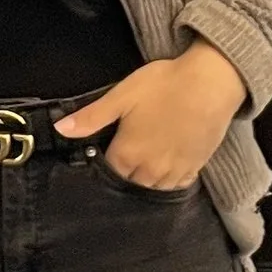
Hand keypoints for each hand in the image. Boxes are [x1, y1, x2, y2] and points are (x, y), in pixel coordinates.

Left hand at [54, 43, 247, 189]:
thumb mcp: (122, 95)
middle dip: (125, 172)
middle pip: (131, 183)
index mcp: (128, 154)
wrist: (212, 83)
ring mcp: (175, 171)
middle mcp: (150, 170)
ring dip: (146, 179)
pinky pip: (177, 184)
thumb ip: (91, 117)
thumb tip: (59, 129)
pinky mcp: (196, 167)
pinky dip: (169, 179)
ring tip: (145, 160)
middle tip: (127, 152)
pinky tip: (167, 165)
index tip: (108, 147)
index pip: (109, 170)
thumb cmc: (163, 85)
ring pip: (153, 187)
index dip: (106, 160)